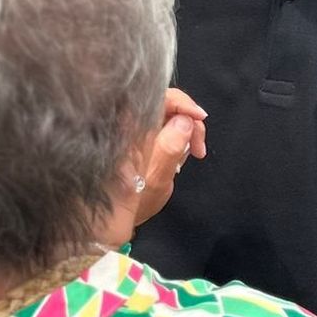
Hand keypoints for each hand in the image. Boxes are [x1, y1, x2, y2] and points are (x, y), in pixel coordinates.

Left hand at [133, 91, 207, 227]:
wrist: (115, 220)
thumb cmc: (134, 202)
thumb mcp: (155, 178)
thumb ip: (169, 148)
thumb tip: (185, 120)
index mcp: (129, 128)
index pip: (158, 96)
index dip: (182, 103)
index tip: (200, 119)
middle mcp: (130, 123)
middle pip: (166, 104)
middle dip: (189, 120)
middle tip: (199, 149)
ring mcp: (136, 130)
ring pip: (169, 115)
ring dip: (188, 129)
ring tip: (195, 153)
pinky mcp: (142, 138)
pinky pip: (166, 127)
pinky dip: (179, 136)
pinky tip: (184, 153)